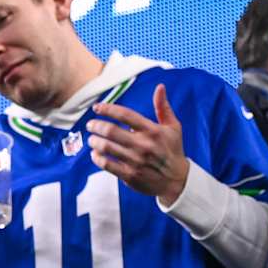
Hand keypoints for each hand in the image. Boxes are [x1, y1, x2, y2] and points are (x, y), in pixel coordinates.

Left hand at [88, 84, 190, 205]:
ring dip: (94, 141)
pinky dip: (97, 158)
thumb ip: (163, 107)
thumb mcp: (173, 127)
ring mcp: (135, 161)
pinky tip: (95, 154)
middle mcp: (143, 145)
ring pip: (106, 148)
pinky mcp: (129, 175)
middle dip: (96, 126)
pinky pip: (107, 165)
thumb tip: (160, 87)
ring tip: (92, 138)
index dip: (108, 109)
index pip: (125, 115)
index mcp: (152, 131)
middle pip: (111, 131)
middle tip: (90, 125)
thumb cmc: (173, 151)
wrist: (177, 181)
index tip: (97, 108)